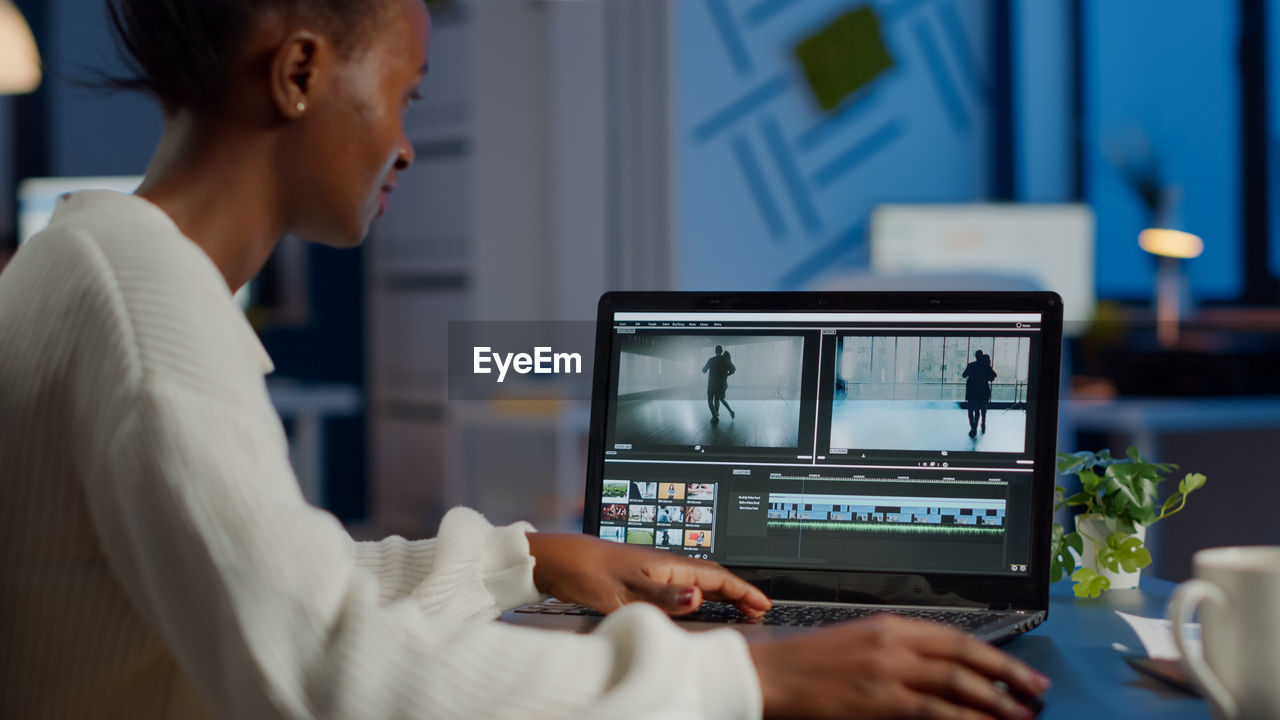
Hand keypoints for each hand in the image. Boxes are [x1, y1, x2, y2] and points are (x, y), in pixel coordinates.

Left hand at [525, 532, 770, 616]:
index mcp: (670, 565)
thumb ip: (666, 596)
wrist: (560, 560)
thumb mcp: (628, 591)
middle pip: (713, 578)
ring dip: (721, 594)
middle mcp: (667, 564)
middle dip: (739, 593)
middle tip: (759, 610)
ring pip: (698, 581)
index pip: (718, 578)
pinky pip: (682, 585)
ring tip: (737, 608)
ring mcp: (655, 569)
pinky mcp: (643, 576)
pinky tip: (694, 602)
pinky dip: (698, 595)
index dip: (743, 592)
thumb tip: (700, 596)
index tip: (764, 604)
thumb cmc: (590, 573)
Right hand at [749, 615, 1050, 718]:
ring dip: (996, 703)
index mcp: (888, 625)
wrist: (768, 673)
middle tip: (1037, 692)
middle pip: (965, 658)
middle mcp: (892, 643)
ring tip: (1022, 716)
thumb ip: (897, 653)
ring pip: (956, 685)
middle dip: (1008, 677)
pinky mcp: (877, 699)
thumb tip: (942, 672)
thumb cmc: (806, 663)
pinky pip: (933, 712)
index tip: (1021, 673)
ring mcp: (886, 671)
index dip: (995, 656)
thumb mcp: (856, 644)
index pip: (956, 637)